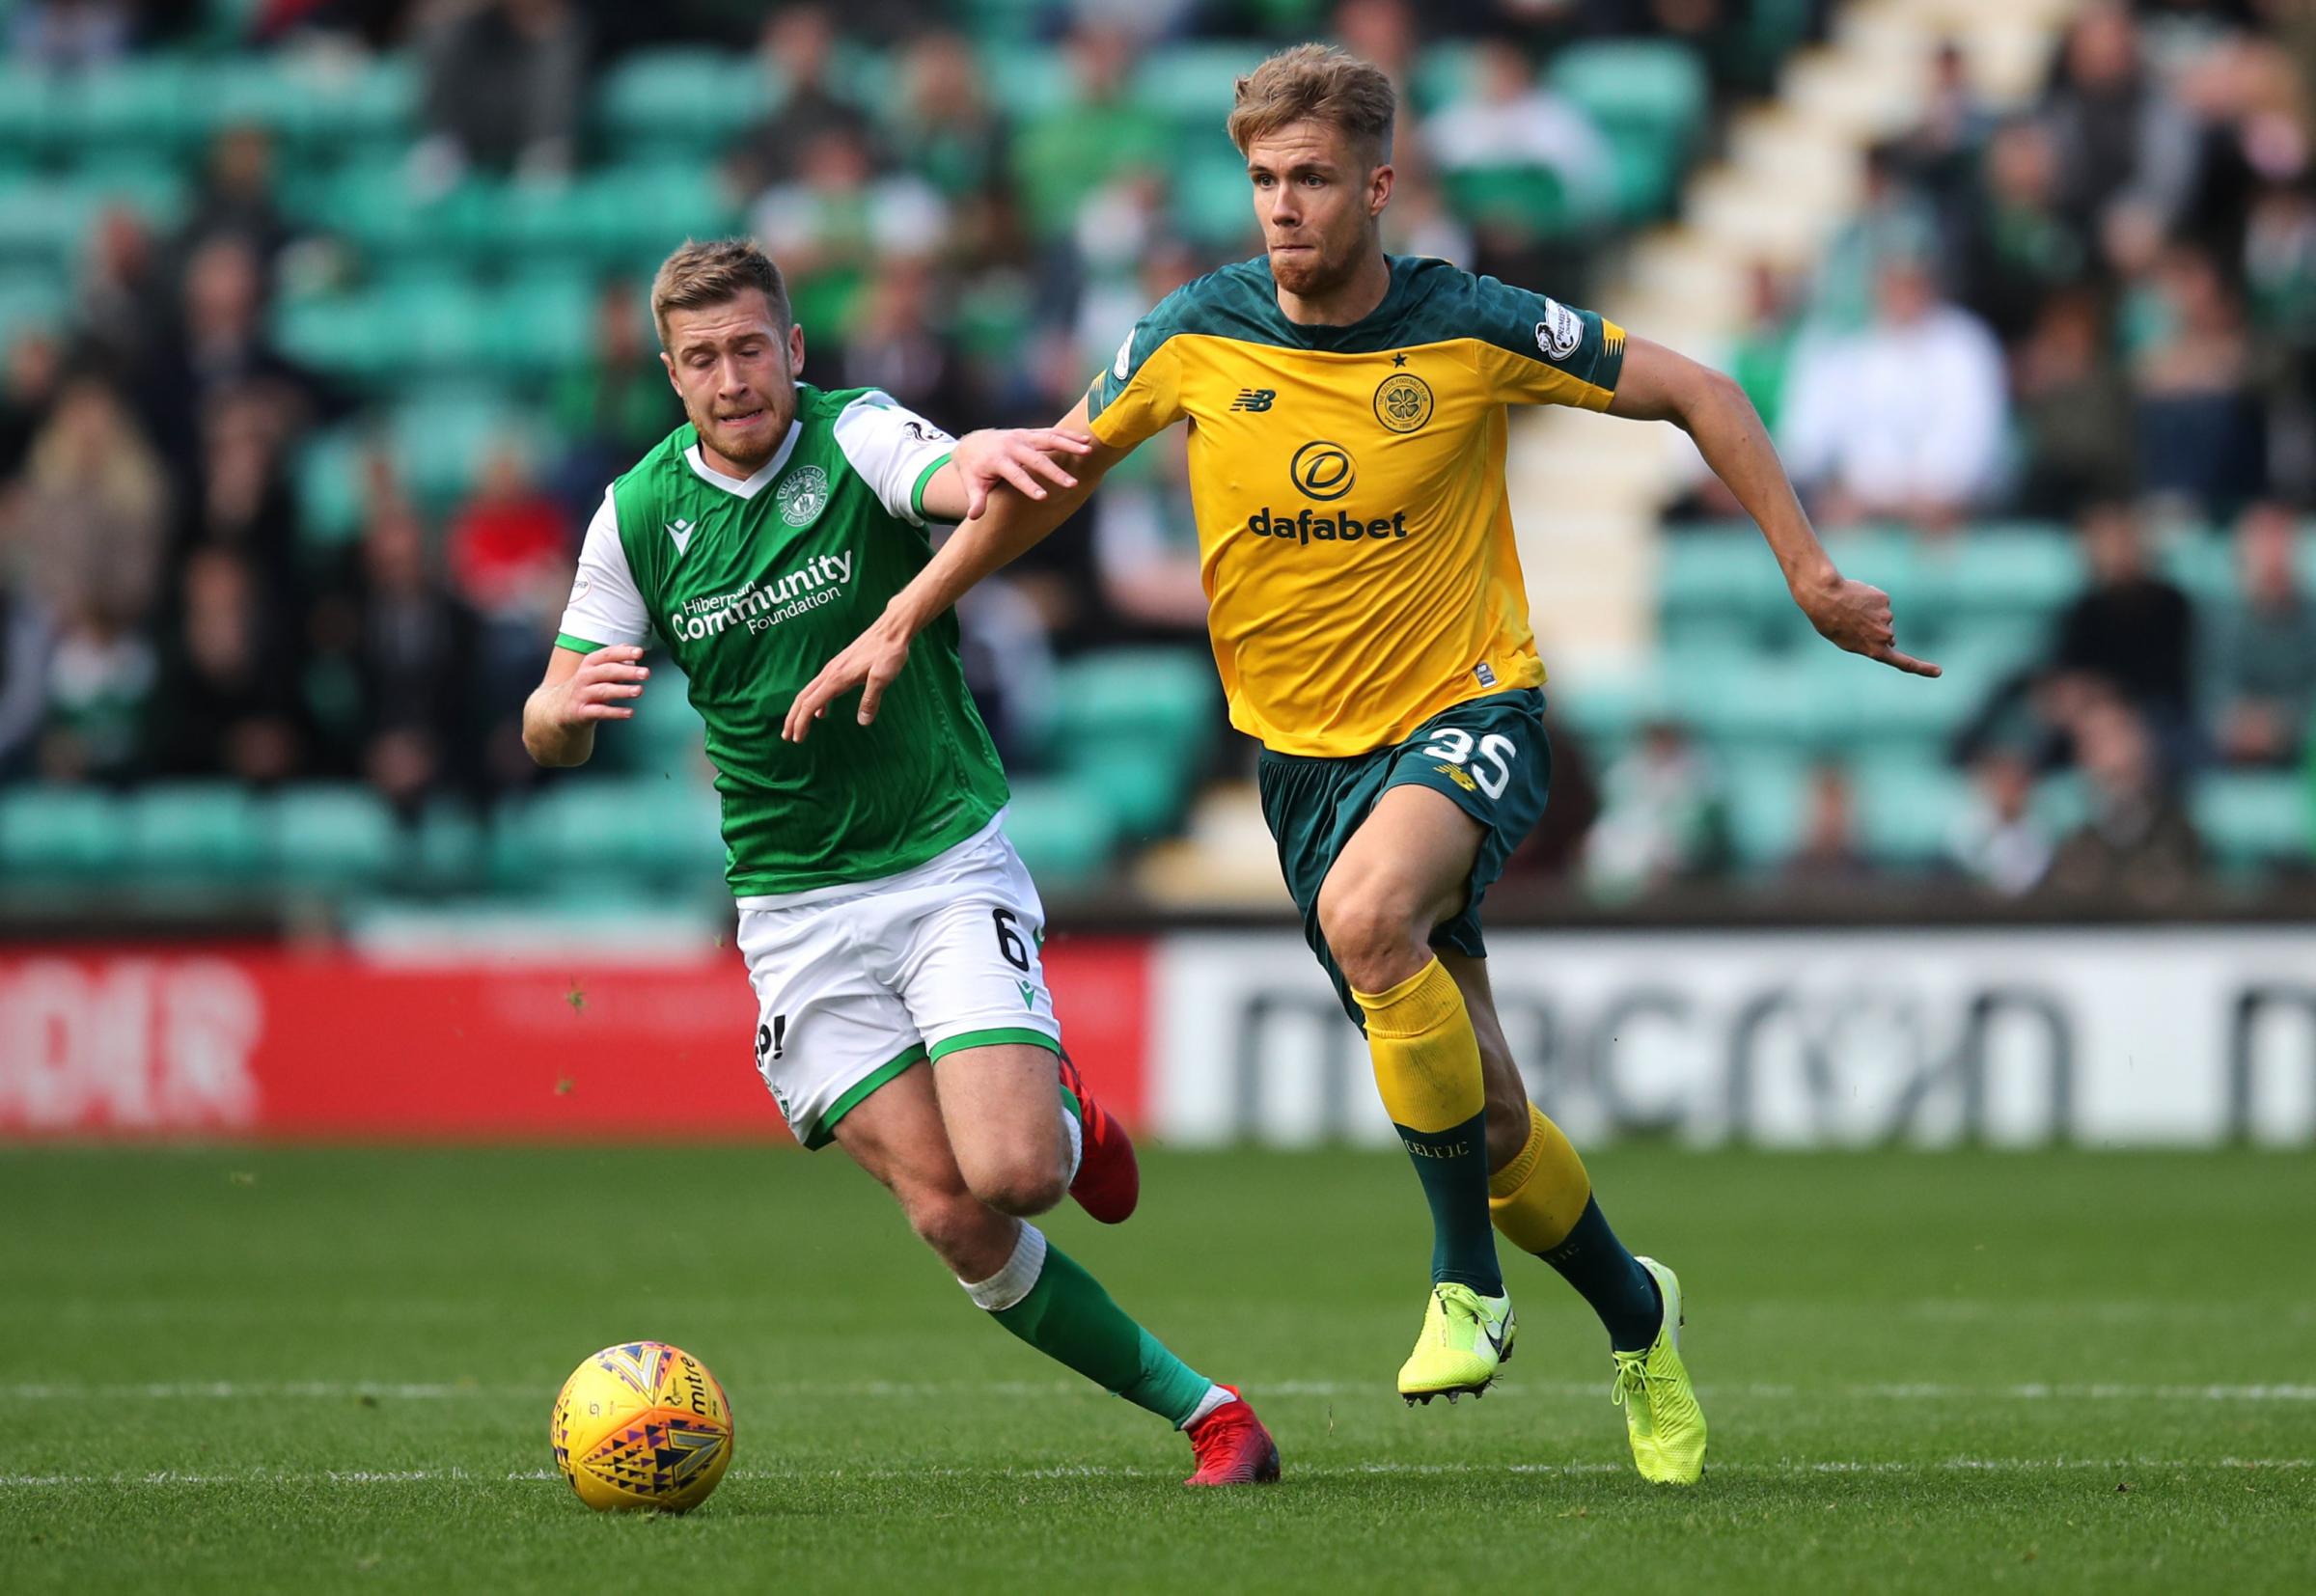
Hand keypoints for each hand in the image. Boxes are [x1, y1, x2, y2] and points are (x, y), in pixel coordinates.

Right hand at [552, 645, 649, 723]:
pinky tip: (630, 712)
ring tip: (639, 691)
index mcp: (589, 664)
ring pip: (603, 691)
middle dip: (626, 671)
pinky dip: (615, 712)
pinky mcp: (580, 712)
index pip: (607, 654)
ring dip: (622, 690)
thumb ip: (616, 665)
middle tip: (646, 673)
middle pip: (606, 671)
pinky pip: (599, 711)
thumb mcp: (598, 673)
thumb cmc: (586, 688)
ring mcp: (581, 694)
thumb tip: (634, 657)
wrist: (558, 709)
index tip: (639, 652)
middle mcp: (584, 677)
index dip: (623, 652)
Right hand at [783, 610, 911, 740]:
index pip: (811, 704)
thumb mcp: (883, 677)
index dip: (801, 723)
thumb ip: (871, 699)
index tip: (797, 739)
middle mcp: (830, 672)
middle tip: (786, 737)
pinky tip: (822, 712)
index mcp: (837, 678)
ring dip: (801, 710)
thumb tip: (863, 722)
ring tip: (798, 728)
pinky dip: (816, 702)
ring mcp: (834, 668)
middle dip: (793, 718)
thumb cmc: (889, 652)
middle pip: (803, 698)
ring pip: (809, 691)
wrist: (891, 629)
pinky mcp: (841, 666)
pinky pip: (821, 687)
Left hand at [947, 427, 1091, 520]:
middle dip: (1055, 472)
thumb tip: (973, 517)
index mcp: (997, 460)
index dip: (1029, 486)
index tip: (1044, 498)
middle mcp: (1012, 445)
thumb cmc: (975, 469)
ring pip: (1048, 439)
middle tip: (1072, 484)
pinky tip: (1085, 441)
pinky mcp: (1030, 432)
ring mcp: (1022, 437)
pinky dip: (1068, 436)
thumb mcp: (972, 484)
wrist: (974, 443)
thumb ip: (975, 499)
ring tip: (1087, 450)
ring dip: (1068, 444)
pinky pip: (1051, 432)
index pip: (1015, 475)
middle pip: (1036, 458)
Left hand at [1792, 572, 1940, 676]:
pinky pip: (1879, 602)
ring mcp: (1887, 617)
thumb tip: (1892, 639)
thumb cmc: (1830, 623)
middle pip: (1888, 635)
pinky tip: (1855, 599)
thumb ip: (1871, 645)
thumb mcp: (1848, 642)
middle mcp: (1885, 635)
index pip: (1904, 663)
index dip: (1922, 669)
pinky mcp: (1884, 600)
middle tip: (1853, 624)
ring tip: (1850, 610)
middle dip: (1875, 630)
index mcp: (1875, 650)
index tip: (1938, 672)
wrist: (1825, 597)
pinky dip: (1869, 600)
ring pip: (1883, 617)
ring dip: (1870, 614)